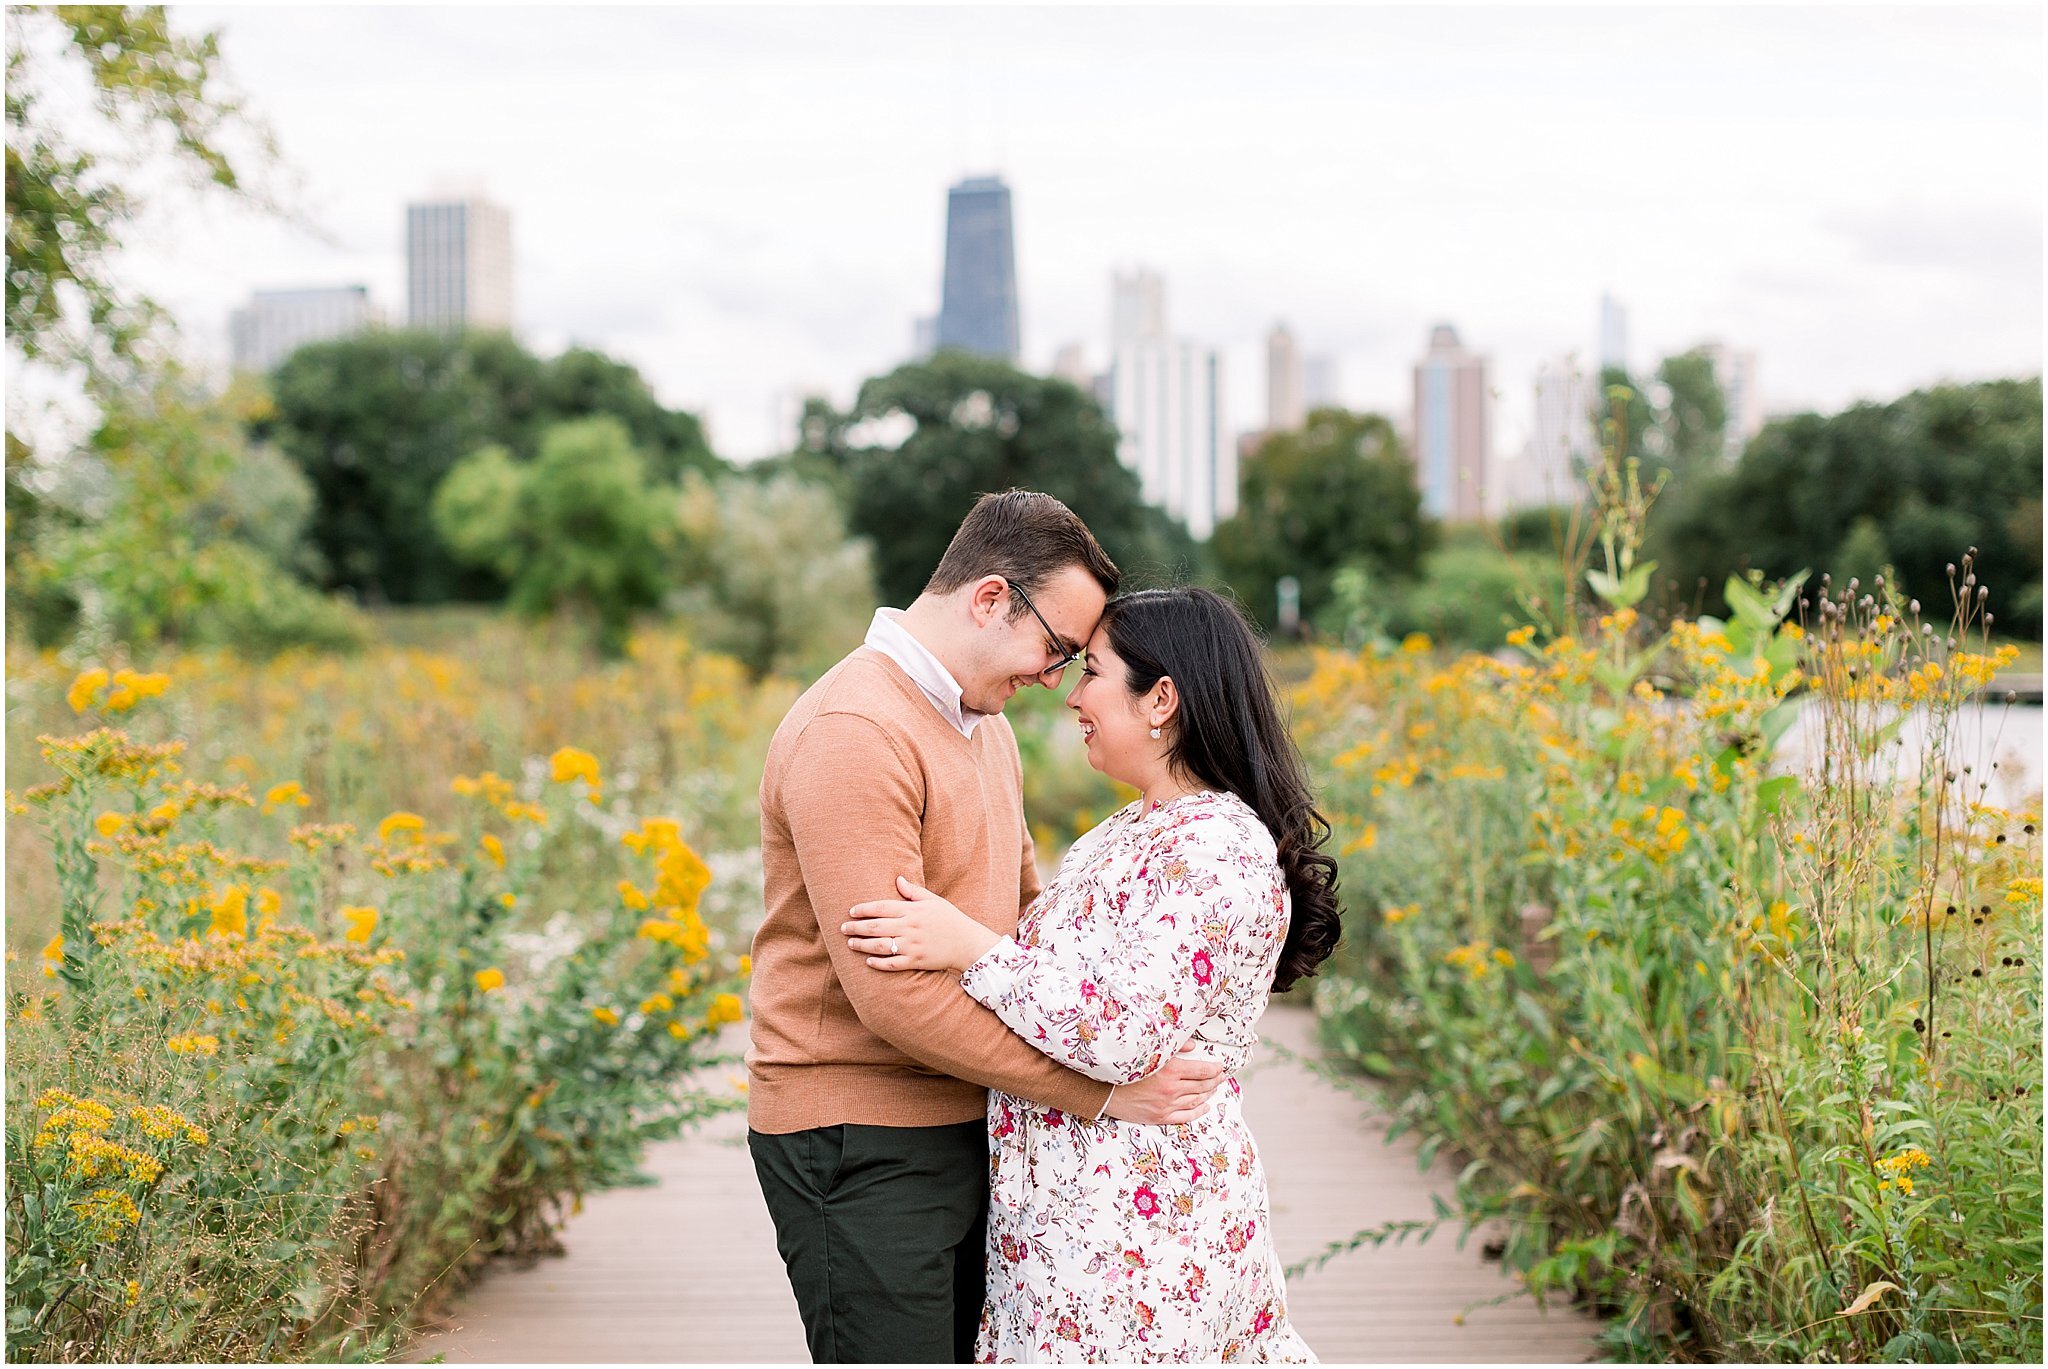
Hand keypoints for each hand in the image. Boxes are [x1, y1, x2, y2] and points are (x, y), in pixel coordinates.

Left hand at [843, 875, 1000, 972]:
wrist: (968, 943)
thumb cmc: (950, 919)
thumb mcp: (934, 901)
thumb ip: (913, 892)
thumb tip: (897, 879)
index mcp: (913, 911)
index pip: (882, 907)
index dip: (864, 909)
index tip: (851, 911)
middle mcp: (910, 928)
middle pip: (876, 927)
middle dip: (856, 927)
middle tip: (843, 928)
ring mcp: (912, 946)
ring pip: (880, 946)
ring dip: (862, 945)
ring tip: (850, 943)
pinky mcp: (916, 961)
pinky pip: (893, 964)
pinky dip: (879, 963)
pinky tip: (868, 961)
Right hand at [1102, 1052, 1225, 1124]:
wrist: (1104, 1089)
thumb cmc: (1125, 1067)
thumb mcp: (1149, 1051)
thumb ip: (1173, 1047)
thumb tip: (1193, 1046)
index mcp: (1170, 1070)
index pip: (1202, 1070)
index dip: (1215, 1069)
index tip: (1221, 1066)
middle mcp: (1171, 1089)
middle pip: (1202, 1085)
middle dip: (1215, 1080)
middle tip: (1222, 1076)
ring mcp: (1166, 1105)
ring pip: (1196, 1100)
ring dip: (1209, 1093)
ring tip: (1214, 1088)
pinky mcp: (1160, 1117)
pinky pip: (1186, 1116)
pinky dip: (1198, 1111)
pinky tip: (1205, 1106)